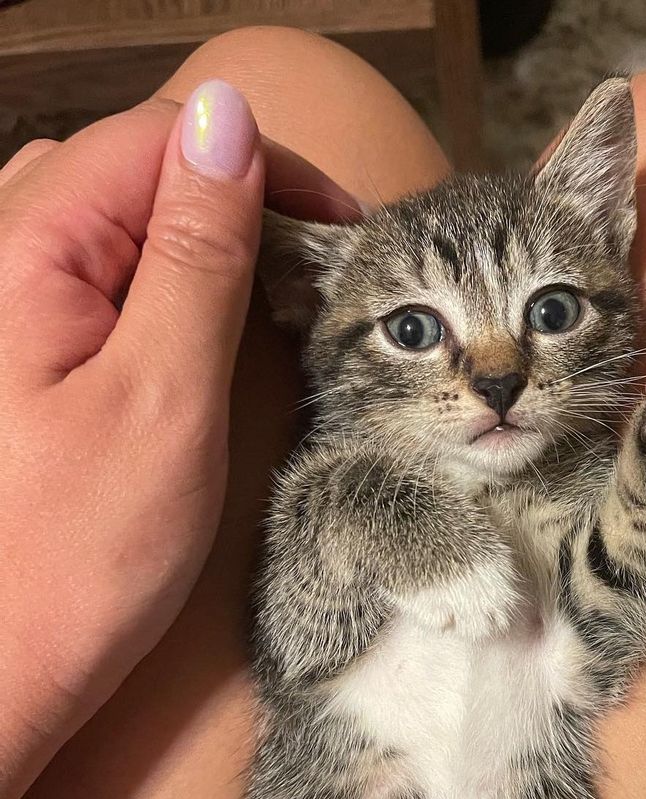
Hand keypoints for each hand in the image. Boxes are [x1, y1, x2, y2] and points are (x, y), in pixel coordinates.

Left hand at [0, 81, 360, 798]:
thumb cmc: (77, 556)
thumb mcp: (162, 395)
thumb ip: (195, 255)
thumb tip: (227, 124)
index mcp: (21, 251)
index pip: (153, 143)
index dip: (257, 163)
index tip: (341, 223)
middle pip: (131, 172)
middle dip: (236, 199)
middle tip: (317, 264)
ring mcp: (3, 305)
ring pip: (118, 223)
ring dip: (204, 239)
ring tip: (272, 291)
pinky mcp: (18, 351)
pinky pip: (100, 278)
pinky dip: (167, 283)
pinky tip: (203, 324)